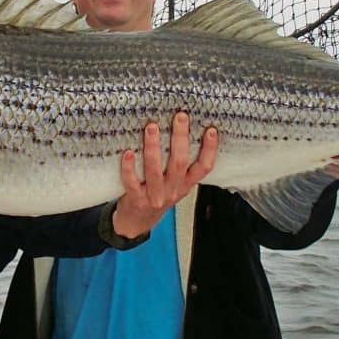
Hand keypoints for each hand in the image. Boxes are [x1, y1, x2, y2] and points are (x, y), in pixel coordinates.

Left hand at [111, 112, 218, 236]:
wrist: (137, 222)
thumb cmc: (157, 195)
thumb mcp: (175, 184)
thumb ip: (179, 165)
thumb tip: (182, 130)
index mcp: (185, 185)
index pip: (203, 168)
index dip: (209, 150)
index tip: (211, 130)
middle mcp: (173, 190)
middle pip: (180, 163)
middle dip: (180, 139)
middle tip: (180, 117)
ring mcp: (154, 196)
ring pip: (155, 170)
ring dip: (153, 148)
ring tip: (152, 127)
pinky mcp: (136, 199)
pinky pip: (132, 182)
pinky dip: (129, 167)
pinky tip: (128, 152)